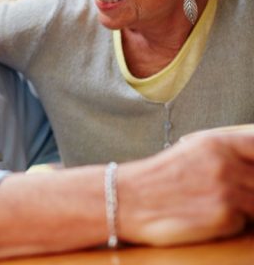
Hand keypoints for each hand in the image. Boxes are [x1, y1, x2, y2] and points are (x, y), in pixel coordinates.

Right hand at [118, 132, 253, 246]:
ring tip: (218, 205)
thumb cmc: (158, 179)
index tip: (251, 169)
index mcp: (216, 143)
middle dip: (251, 187)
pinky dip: (233, 223)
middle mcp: (225, 164)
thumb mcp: (190, 151)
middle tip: (233, 192)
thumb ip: (225, 153)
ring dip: (245, 207)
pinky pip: (245, 223)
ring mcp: (226, 191)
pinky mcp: (224, 218)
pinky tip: (209, 217)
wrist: (126, 200)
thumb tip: (251, 164)